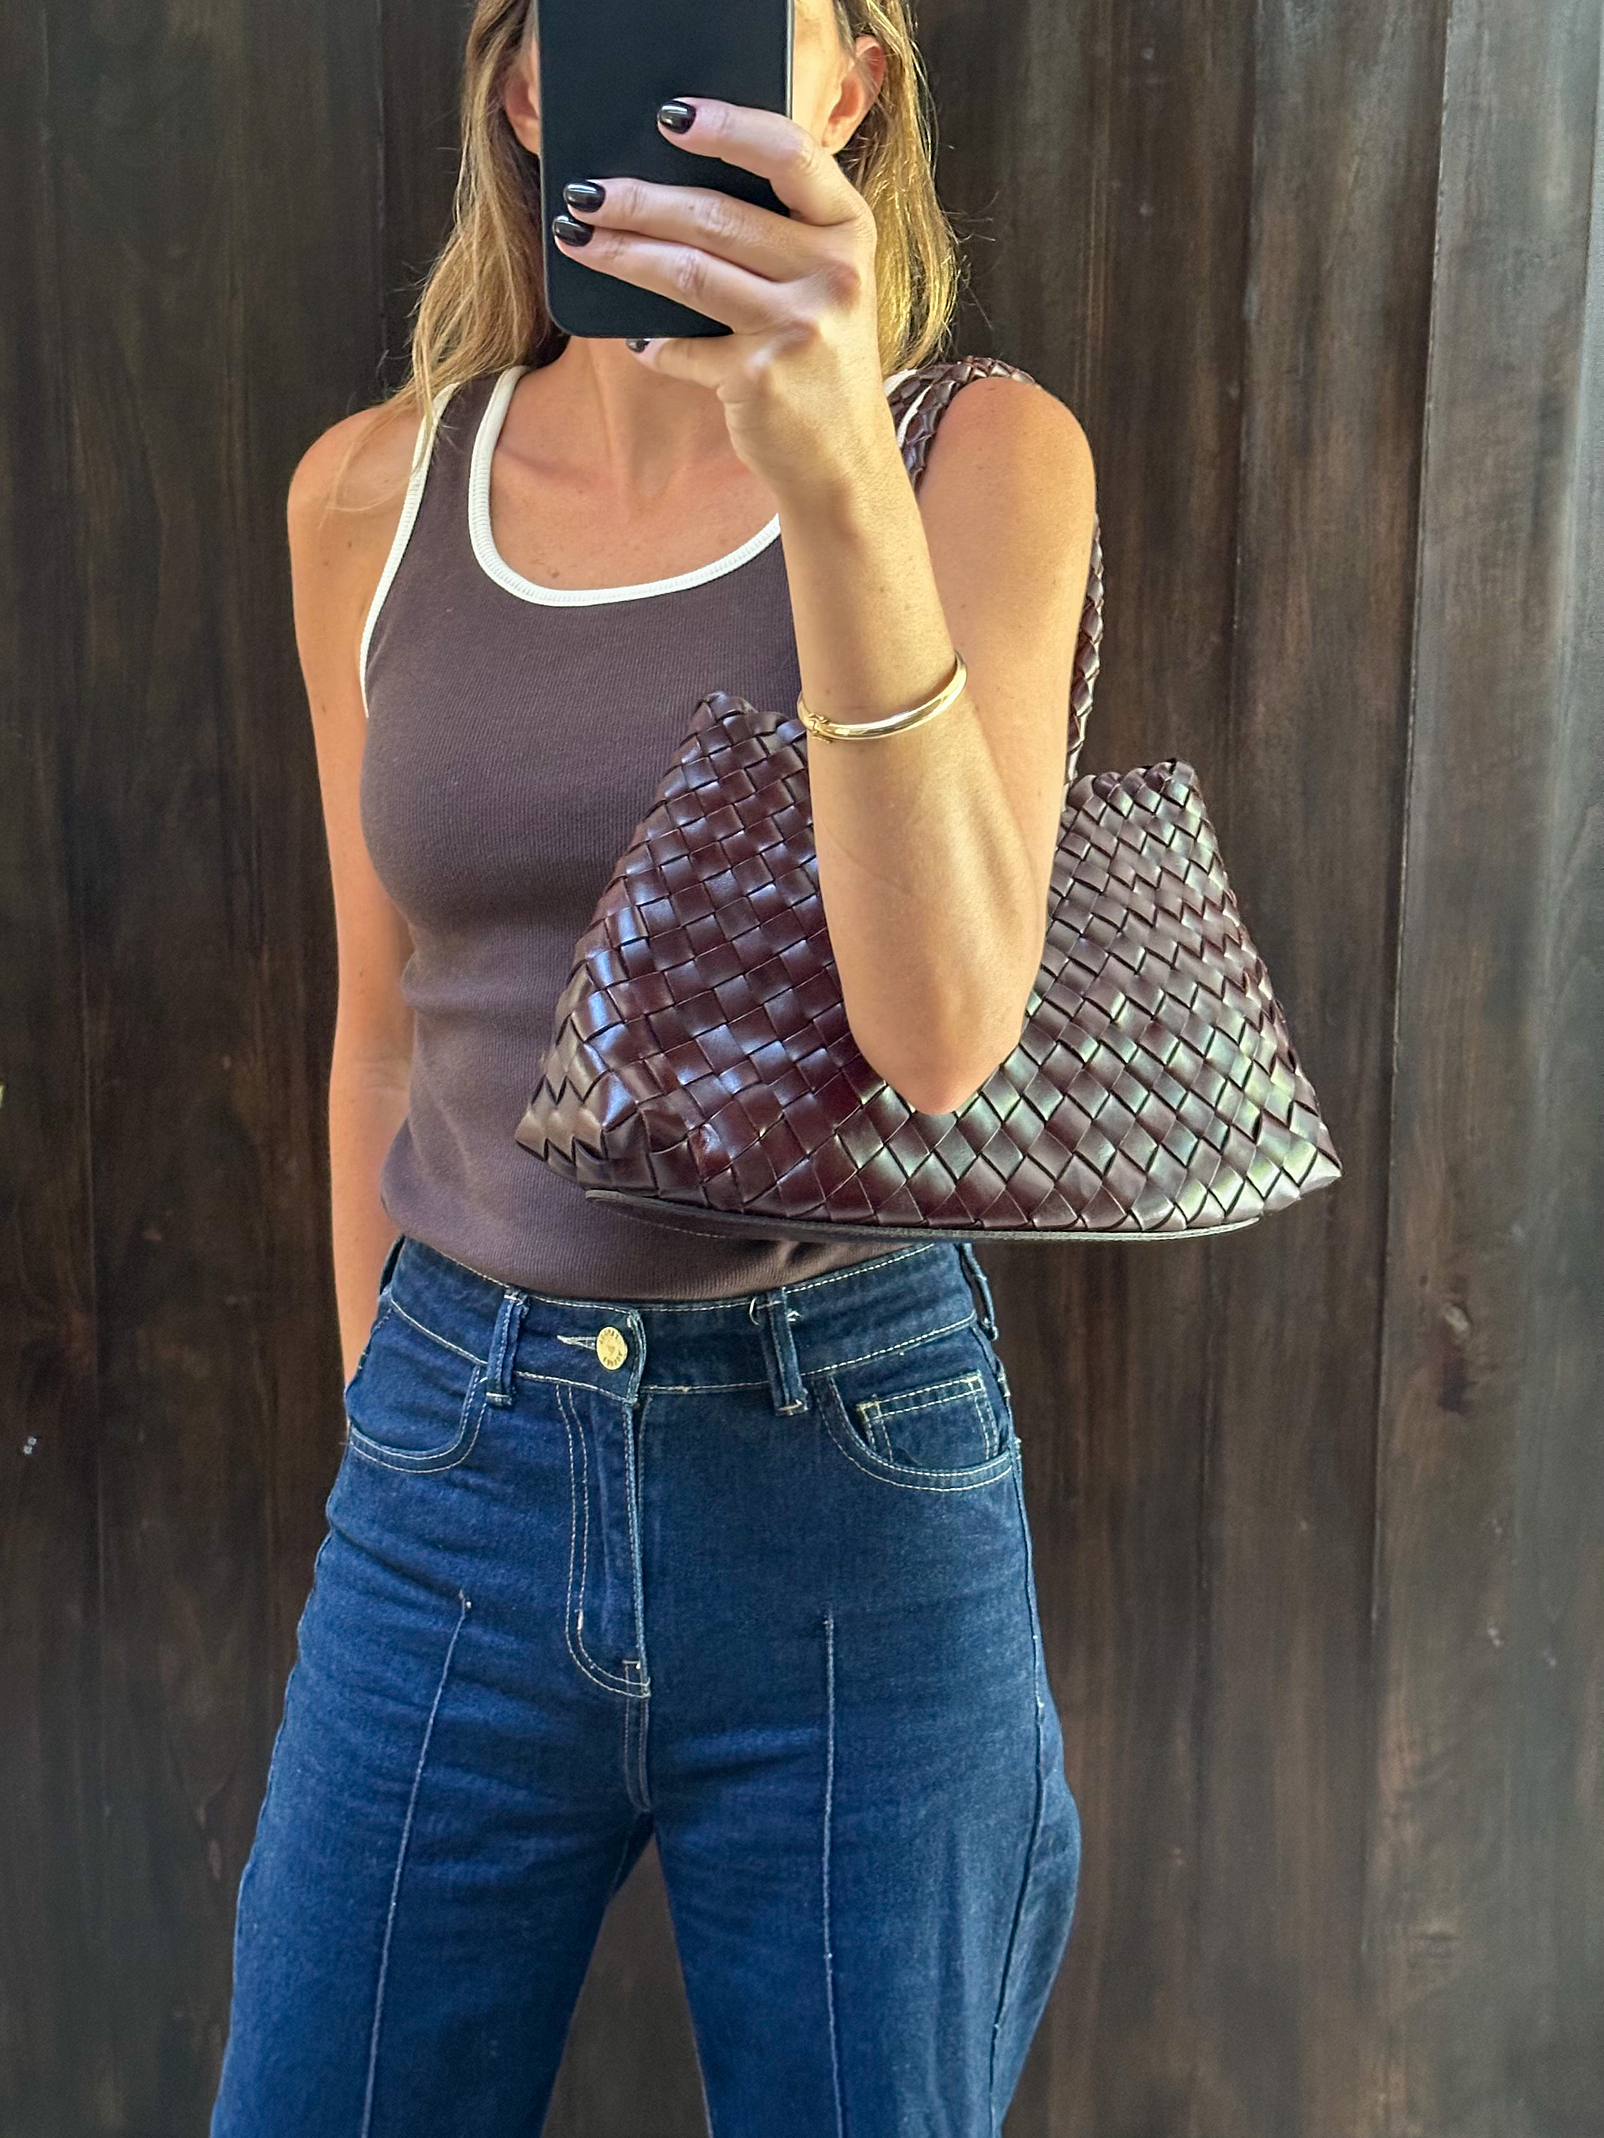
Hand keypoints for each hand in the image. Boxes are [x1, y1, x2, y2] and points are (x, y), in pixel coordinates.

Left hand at [550, 97, 895, 500]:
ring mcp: (799, 329)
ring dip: (622, 254)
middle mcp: (834, 274)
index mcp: (850, 231)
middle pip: (716, 215)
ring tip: (579, 240)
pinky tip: (637, 339)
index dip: (726, 126)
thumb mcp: (825, 284)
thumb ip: (779, 234)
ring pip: (688, 272)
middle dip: (638, 200)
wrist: (844, 461)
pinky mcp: (761, 380)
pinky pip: (683, 348)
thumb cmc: (822, 361)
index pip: (789, 155)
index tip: (668, 116)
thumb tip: (673, 189)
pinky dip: (652, 344)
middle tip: (586, 194)